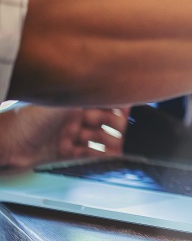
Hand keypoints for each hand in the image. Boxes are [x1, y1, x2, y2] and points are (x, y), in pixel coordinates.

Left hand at [0, 104, 129, 167]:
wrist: (7, 143)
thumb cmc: (27, 120)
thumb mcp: (61, 104)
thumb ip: (86, 96)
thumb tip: (108, 84)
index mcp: (73, 102)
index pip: (102, 101)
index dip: (117, 105)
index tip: (131, 111)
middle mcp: (72, 117)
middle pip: (102, 122)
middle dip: (117, 127)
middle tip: (129, 134)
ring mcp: (69, 134)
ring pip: (96, 138)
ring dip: (110, 143)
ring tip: (122, 149)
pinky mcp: (64, 151)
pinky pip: (86, 153)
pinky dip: (98, 155)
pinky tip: (108, 157)